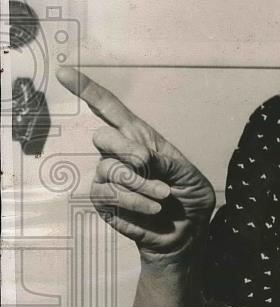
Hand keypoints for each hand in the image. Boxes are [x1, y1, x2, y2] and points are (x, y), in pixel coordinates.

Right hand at [56, 67, 215, 263]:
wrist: (185, 234)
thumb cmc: (188, 199)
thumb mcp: (188, 175)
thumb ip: (166, 160)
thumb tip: (139, 156)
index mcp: (141, 138)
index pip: (110, 109)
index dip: (87, 90)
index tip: (63, 72)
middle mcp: (119, 154)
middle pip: (103, 137)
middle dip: (126, 150)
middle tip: (148, 164)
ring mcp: (108, 177)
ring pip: (109, 169)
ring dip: (141, 184)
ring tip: (163, 196)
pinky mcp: (104, 200)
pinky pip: (109, 194)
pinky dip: (134, 201)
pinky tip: (153, 209)